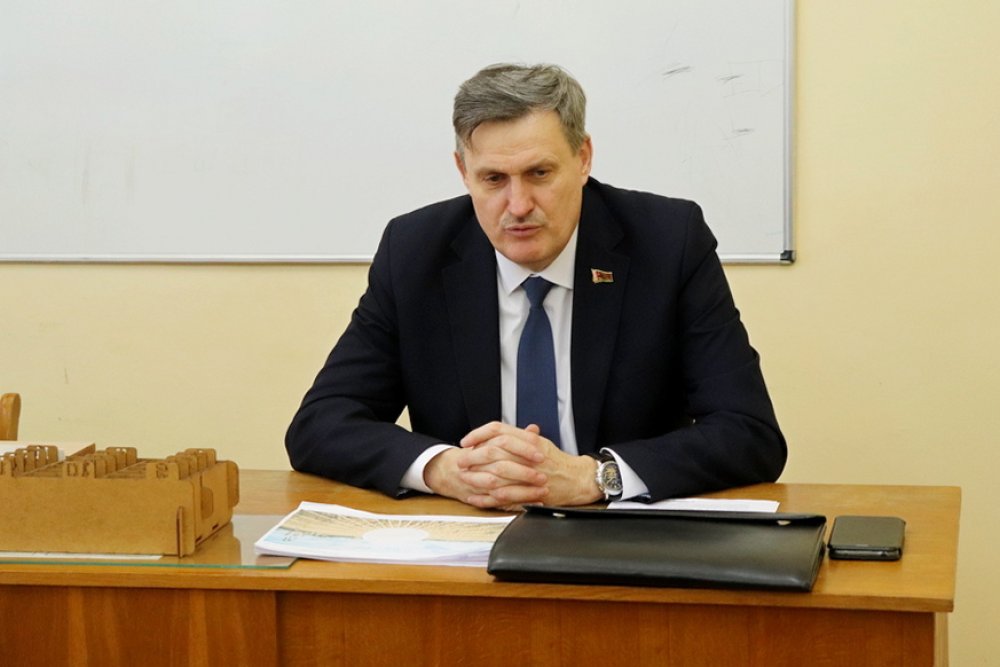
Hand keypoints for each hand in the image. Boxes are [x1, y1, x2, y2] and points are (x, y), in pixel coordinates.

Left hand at [423, 422, 602, 509]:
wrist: (578, 479)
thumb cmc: (558, 461)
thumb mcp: (540, 442)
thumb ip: (518, 437)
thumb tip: (495, 435)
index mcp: (529, 440)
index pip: (498, 430)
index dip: (479, 434)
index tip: (467, 441)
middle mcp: (528, 455)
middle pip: (493, 452)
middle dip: (473, 457)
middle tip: (460, 460)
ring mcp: (529, 475)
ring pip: (496, 474)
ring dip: (476, 477)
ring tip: (464, 478)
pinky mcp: (529, 493)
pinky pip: (504, 495)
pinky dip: (487, 497)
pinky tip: (476, 497)